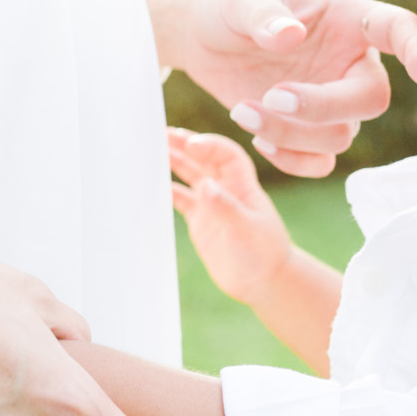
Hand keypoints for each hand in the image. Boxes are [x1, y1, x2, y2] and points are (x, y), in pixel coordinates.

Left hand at [144, 0, 416, 176]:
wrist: (201, 32)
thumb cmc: (227, 1)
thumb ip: (262, 14)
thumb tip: (289, 38)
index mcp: (348, 18)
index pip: (396, 30)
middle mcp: (350, 62)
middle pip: (370, 99)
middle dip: (324, 107)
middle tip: (273, 97)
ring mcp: (331, 99)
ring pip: (340, 136)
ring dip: (292, 134)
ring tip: (242, 111)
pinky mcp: (306, 129)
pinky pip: (320, 162)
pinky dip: (291, 160)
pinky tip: (256, 137)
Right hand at [168, 128, 292, 307]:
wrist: (265, 282)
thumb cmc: (263, 256)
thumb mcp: (246, 231)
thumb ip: (225, 208)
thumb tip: (205, 186)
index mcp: (243, 186)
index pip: (227, 155)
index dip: (209, 145)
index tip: (190, 143)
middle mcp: (227, 189)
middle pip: (204, 158)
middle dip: (184, 144)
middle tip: (160, 133)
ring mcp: (213, 204)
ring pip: (191, 175)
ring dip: (174, 161)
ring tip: (151, 150)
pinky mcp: (202, 221)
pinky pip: (182, 199)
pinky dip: (168, 190)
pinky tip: (152, 184)